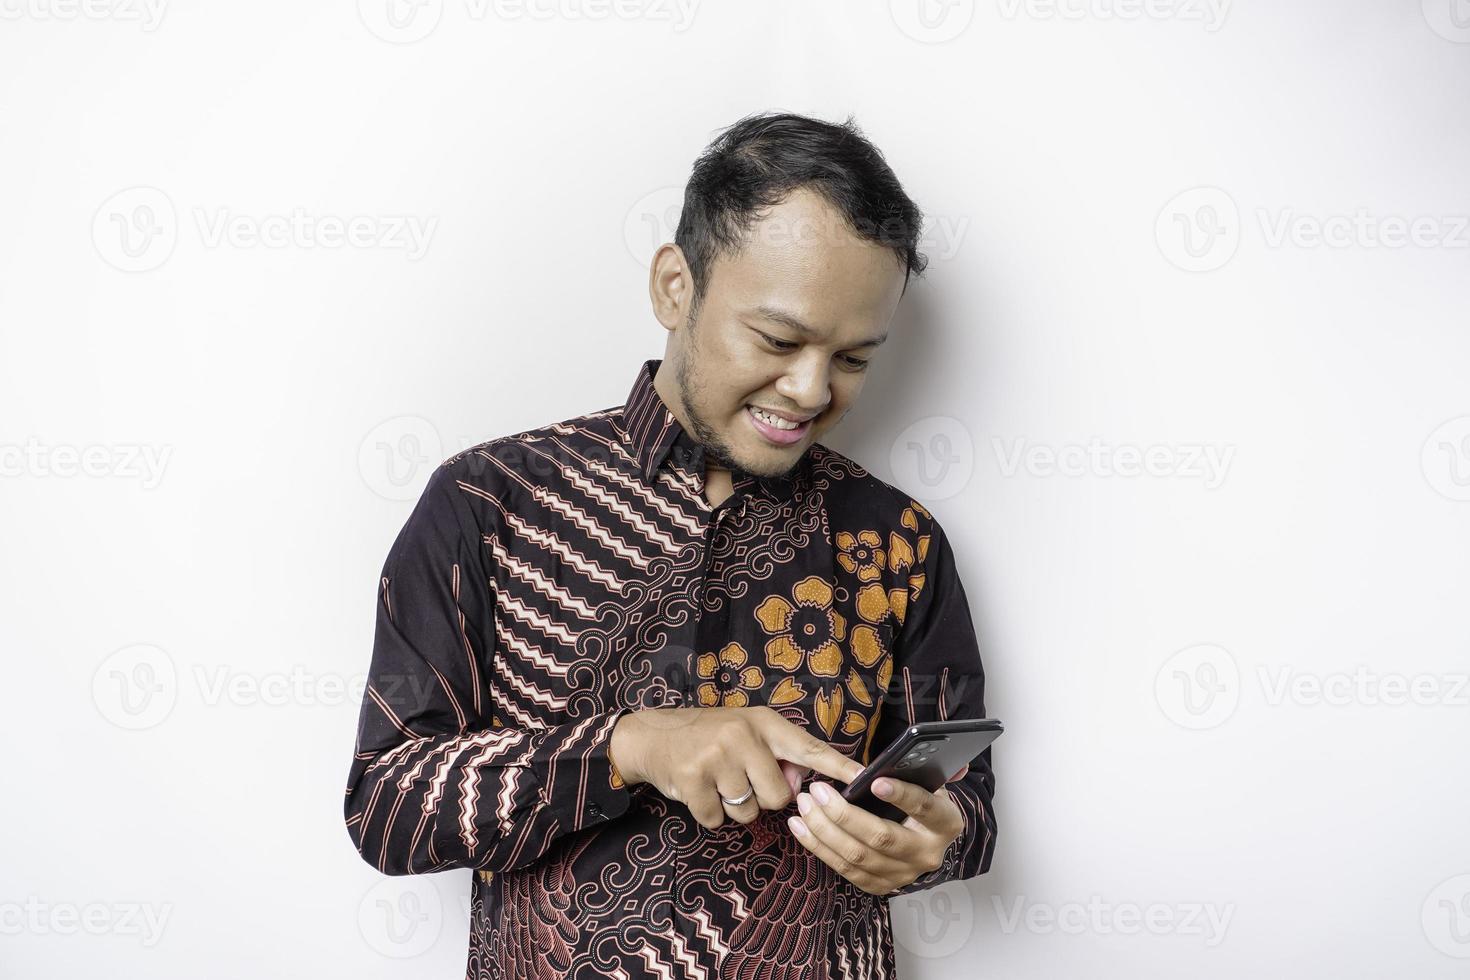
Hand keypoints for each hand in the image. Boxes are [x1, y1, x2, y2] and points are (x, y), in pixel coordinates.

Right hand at [610, 706, 863, 829]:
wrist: (651, 735)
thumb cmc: (708, 736)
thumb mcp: (746, 733)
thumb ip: (777, 756)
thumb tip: (797, 786)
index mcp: (763, 722)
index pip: (809, 748)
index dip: (838, 767)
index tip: (864, 779)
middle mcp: (742, 735)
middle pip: (779, 796)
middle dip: (762, 798)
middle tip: (739, 777)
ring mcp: (716, 757)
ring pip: (749, 812)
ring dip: (734, 806)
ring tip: (716, 780)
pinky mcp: (692, 780)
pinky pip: (717, 820)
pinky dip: (708, 813)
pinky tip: (698, 789)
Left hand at [786, 768, 967, 895]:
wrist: (925, 843)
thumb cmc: (922, 804)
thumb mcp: (929, 785)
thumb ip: (923, 769)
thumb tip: (918, 751)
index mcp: (945, 823)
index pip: (924, 808)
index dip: (901, 795)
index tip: (874, 782)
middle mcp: (927, 854)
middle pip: (881, 838)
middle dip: (844, 814)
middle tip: (817, 790)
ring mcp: (902, 874)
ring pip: (857, 856)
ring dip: (824, 829)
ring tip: (804, 804)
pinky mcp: (879, 885)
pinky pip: (843, 868)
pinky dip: (818, 846)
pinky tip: (800, 825)